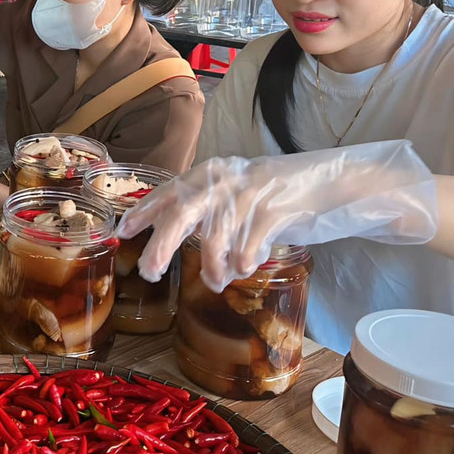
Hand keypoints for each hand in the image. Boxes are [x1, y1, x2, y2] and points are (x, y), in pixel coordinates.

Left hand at [119, 140, 438, 291]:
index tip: (123, 232)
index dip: (144, 211)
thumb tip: (164, 236)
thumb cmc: (275, 195)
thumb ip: (205, 210)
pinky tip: (246, 267)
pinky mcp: (276, 207)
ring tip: (217, 281)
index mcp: (211, 172)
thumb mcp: (234, 195)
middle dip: (163, 244)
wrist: (330, 183)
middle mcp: (225, 178)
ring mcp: (251, 190)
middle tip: (151, 273)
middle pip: (183, 212)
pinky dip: (245, 259)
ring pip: (218, 235)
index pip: (169, 191)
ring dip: (214, 265)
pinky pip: (250, 242)